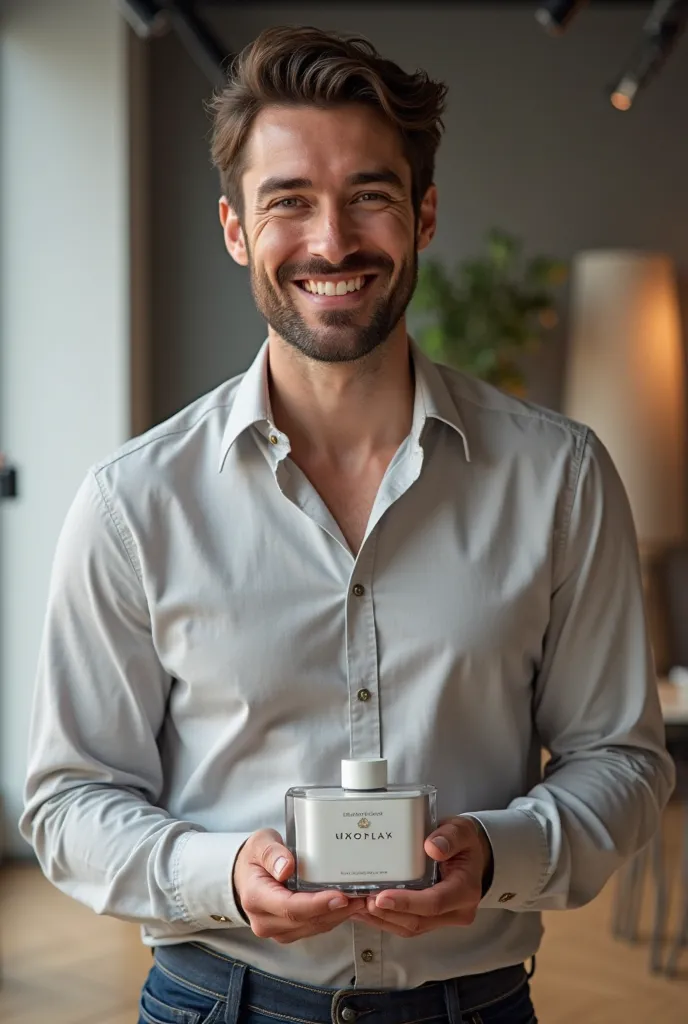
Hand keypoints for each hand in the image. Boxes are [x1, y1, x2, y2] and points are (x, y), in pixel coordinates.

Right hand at [232, 829, 364, 943]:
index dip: (317, 904)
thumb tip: (286, 868)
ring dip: (339, 915)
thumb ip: (272, 853)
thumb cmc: (255, 857)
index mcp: (256, 898)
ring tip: (361, 898)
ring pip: (314, 927)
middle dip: (336, 910)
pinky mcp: (288, 932)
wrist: (246, 875)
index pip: (290, 907)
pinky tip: (349, 904)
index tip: (341, 896)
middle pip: (306, 920)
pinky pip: (314, 927)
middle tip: (362, 895)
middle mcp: (265, 921)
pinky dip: (333, 917)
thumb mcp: (260, 843)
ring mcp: (277, 930)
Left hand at [351, 816, 491, 937]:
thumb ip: (449, 837)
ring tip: (357, 905)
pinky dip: (384, 919)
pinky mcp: (430, 920)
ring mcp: (443, 919)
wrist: (470, 856)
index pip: (435, 902)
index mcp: (465, 890)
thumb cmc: (464, 843)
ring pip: (410, 927)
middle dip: (388, 913)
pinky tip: (364, 910)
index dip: (407, 902)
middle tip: (362, 900)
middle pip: (418, 920)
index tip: (382, 897)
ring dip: (382, 919)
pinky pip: (406, 925)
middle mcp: (456, 911)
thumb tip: (432, 847)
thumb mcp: (461, 831)